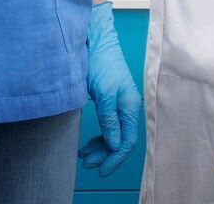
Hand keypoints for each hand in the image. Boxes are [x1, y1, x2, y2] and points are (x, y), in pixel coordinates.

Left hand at [77, 2, 141, 176]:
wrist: (97, 44)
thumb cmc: (102, 65)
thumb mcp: (104, 94)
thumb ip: (109, 120)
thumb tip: (115, 145)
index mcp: (129, 107)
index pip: (127, 141)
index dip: (116, 158)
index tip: (102, 170)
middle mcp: (126, 109)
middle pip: (120, 140)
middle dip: (105, 155)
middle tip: (88, 164)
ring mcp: (118, 106)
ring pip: (112, 135)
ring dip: (100, 148)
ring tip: (84, 156)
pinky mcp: (109, 103)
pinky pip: (107, 126)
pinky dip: (98, 137)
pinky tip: (88, 144)